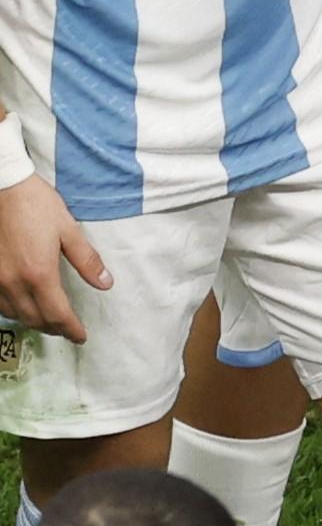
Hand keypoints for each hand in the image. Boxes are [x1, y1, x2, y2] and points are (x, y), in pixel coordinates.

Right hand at [0, 176, 110, 343]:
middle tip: (68, 330)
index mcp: (39, 274)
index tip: (81, 337)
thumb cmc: (36, 206)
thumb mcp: (68, 230)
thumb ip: (87, 260)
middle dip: (54, 329)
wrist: (2, 188)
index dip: (71, 330)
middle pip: (34, 319)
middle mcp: (14, 282)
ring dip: (33, 321)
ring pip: (14, 314)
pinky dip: (14, 310)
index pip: (57, 314)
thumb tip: (106, 283)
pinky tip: (23, 305)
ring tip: (49, 320)